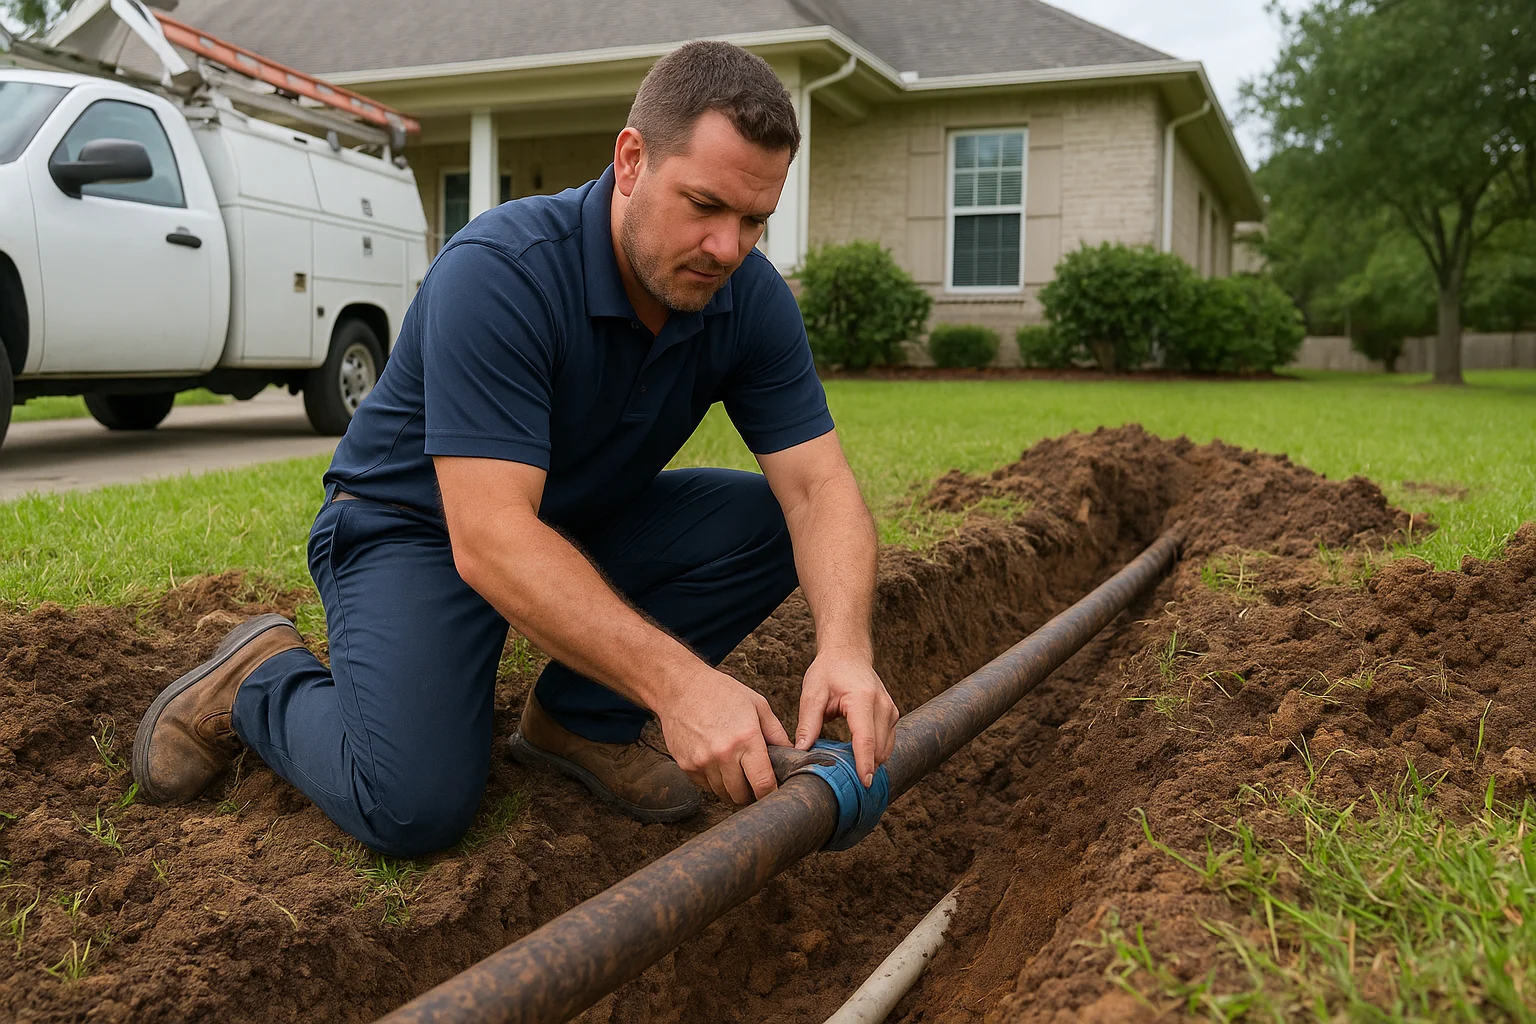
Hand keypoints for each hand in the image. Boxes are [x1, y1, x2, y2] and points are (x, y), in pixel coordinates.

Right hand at [655, 666, 791, 805]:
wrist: (681, 688)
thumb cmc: (721, 693)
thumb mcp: (757, 705)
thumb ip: (777, 733)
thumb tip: (792, 755)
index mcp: (746, 739)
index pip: (763, 784)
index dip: (771, 793)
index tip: (774, 792)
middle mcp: (723, 754)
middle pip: (742, 795)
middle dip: (751, 791)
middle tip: (753, 778)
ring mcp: (702, 762)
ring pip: (723, 793)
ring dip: (731, 787)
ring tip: (734, 767)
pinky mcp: (686, 766)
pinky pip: (706, 787)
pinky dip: (714, 781)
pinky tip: (716, 762)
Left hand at [794, 651, 898, 786]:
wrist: (847, 654)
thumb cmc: (829, 671)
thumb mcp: (812, 694)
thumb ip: (808, 723)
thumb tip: (801, 750)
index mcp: (862, 699)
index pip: (866, 738)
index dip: (865, 763)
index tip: (864, 783)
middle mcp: (882, 705)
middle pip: (879, 748)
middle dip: (866, 768)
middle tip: (846, 785)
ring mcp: (890, 710)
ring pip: (886, 749)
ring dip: (871, 762)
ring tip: (850, 774)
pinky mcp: (892, 715)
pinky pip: (887, 742)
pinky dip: (875, 753)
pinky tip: (858, 759)